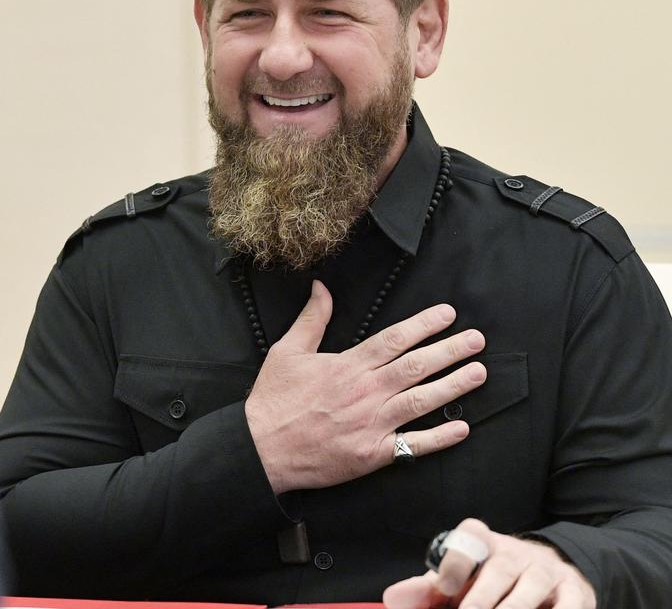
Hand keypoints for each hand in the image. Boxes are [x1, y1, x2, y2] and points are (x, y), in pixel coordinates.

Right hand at [244, 280, 486, 493]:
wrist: (262, 448)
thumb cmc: (274, 400)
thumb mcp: (287, 351)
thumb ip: (311, 319)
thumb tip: (322, 287)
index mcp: (348, 365)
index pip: (395, 339)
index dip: (425, 324)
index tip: (449, 314)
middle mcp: (366, 391)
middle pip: (417, 366)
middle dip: (451, 350)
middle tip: (477, 340)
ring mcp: (372, 424)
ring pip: (422, 401)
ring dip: (454, 386)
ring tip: (478, 372)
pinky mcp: (372, 454)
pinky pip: (413, 445)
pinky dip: (440, 437)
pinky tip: (462, 427)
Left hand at [383, 518, 596, 608]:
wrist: (549, 574)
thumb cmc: (490, 582)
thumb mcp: (459, 582)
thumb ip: (427, 592)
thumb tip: (392, 599)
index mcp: (483, 542)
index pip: (468, 540)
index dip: (456, 564)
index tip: (444, 590)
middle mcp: (516, 552)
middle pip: (500, 570)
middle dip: (482, 600)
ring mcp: (547, 571)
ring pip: (532, 587)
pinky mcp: (575, 593)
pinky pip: (569, 606)